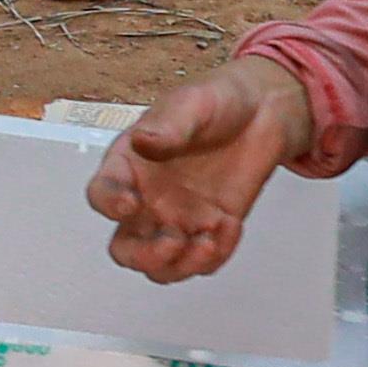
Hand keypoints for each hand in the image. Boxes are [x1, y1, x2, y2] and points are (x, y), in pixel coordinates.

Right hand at [88, 54, 320, 283]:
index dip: (109, 203)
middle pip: (125, 247)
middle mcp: (147, 199)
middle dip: (143, 256)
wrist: (264, 111)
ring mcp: (178, 218)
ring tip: (207, 241)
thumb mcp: (193, 104)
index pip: (103, 193)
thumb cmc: (219, 101)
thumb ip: (168, 124)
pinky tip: (231, 226)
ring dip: (180, 265)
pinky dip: (216, 255)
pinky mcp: (210, 229)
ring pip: (160, 265)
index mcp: (130, 165)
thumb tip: (144, 140)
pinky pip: (203, 260)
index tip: (129, 203)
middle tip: (170, 243)